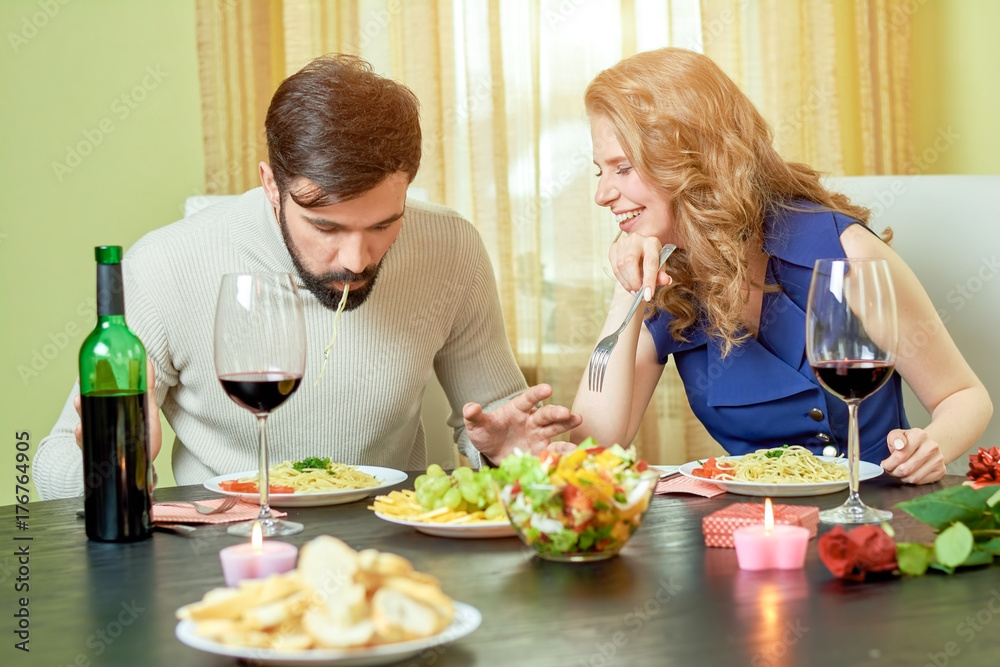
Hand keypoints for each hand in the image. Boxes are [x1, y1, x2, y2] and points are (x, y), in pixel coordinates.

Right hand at [74, 359, 161, 461]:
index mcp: (114, 409)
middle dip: (82, 396)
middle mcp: (104, 420)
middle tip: (82, 385)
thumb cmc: (145, 438)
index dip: (90, 382)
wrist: (142, 467)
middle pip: (87, 406)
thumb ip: (148, 388)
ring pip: (84, 420)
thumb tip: (147, 363)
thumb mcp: (148, 411)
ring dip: (80, 410)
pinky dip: (82, 434)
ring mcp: (99, 434)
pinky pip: (85, 440)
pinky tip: (82, 429)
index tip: (86, 372)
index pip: (98, 393)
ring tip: (80, 402)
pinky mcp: (97, 448)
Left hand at [462, 384, 581, 461]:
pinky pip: (555, 449)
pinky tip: (575, 451)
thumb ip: (474, 416)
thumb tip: (469, 407)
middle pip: (545, 414)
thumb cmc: (487, 434)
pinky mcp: (541, 450)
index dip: (537, 394)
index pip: (528, 399)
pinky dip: (565, 450)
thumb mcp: (477, 425)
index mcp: (517, 410)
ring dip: (567, 424)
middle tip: (566, 413)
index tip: (547, 389)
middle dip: (556, 412)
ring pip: (555, 428)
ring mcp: (538, 435)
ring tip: (578, 420)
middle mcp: (531, 420)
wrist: (492, 452)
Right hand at [609, 233, 671, 300]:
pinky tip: (627, 284)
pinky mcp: (614, 248)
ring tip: (634, 290)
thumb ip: (661, 275)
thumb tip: (666, 280)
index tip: (648, 295)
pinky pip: (614, 267)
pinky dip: (621, 280)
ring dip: (627, 282)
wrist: (640, 251)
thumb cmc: (651, 260)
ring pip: (621, 265)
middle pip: (630, 261)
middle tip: (638, 293)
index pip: (650, 262)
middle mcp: (636, 239)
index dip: (649, 280)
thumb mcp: (659, 267)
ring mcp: (623, 243)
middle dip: (634, 281)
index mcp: (652, 242)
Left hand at [880, 428, 945, 483]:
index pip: (900, 456)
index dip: (889, 463)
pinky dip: (911, 481)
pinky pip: (921, 482)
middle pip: (906, 469)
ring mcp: (938, 459)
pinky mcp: (941, 470)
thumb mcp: (897, 434)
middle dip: (894, 472)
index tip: (885, 464)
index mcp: (919, 435)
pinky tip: (909, 474)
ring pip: (913, 477)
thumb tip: (899, 445)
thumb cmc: (909, 441)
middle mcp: (931, 447)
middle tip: (890, 470)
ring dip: (902, 478)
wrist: (927, 445)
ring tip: (898, 472)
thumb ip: (894, 438)